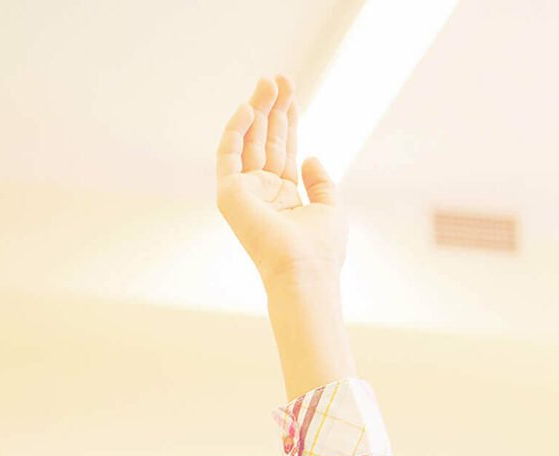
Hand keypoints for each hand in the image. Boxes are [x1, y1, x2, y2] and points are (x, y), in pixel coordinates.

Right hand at [215, 75, 347, 290]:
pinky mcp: (229, 193)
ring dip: (257, 110)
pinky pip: (228, 153)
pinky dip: (236, 129)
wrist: (305, 273)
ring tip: (268, 82)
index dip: (287, 120)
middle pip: (264, 140)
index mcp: (284, 196)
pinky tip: (250, 107)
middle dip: (272, 108)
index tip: (291, 93)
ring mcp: (243, 192)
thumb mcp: (330, 207)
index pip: (282, 148)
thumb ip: (320, 180)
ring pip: (247, 141)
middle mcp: (261, 192)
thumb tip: (309, 155)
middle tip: (279, 78)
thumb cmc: (321, 249)